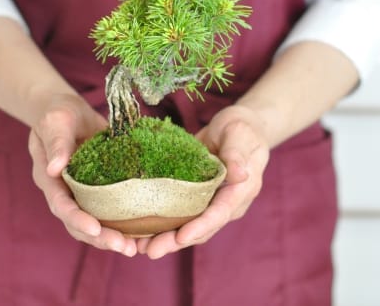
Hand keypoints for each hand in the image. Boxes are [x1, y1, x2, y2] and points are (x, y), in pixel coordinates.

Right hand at [28, 93, 137, 256]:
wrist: (69, 112)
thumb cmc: (59, 114)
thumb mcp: (56, 121)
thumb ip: (57, 142)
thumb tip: (55, 168)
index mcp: (50, 180)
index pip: (61, 205)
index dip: (77, 219)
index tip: (95, 228)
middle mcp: (65, 193)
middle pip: (78, 225)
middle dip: (100, 238)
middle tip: (124, 248)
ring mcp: (82, 194)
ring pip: (94, 224)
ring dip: (113, 238)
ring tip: (136, 248)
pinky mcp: (99, 191)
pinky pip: (110, 212)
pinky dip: (124, 224)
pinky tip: (144, 232)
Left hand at [137, 105, 269, 258]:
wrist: (239, 129)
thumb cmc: (241, 129)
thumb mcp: (240, 135)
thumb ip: (237, 154)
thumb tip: (240, 175)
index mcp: (241, 191)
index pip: (221, 213)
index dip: (201, 226)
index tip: (182, 237)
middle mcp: (227, 204)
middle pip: (202, 228)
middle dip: (176, 241)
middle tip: (149, 250)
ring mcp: (212, 203)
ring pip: (189, 227)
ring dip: (165, 239)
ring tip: (138, 247)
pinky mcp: (198, 199)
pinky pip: (181, 216)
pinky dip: (162, 225)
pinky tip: (139, 231)